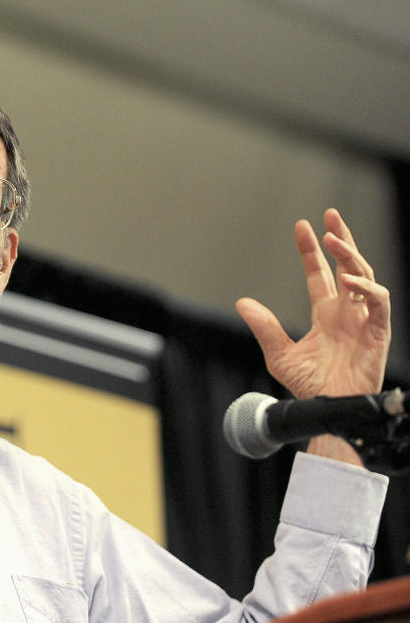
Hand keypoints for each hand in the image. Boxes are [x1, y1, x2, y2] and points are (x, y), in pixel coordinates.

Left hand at [236, 209, 390, 464]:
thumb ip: (264, 326)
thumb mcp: (279, 353)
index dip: (312, 251)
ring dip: (351, 255)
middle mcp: (346, 312)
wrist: (326, 409)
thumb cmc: (308, 386)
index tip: (302, 226)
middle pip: (347, 266)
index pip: (319, 274)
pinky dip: (367, 288)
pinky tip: (348, 278)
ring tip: (334, 238)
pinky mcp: (378, 332)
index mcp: (325, 314)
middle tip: (330, 214)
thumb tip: (242, 302)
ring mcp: (364, 320)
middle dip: (340, 239)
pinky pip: (379, 302)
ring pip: (364, 276)